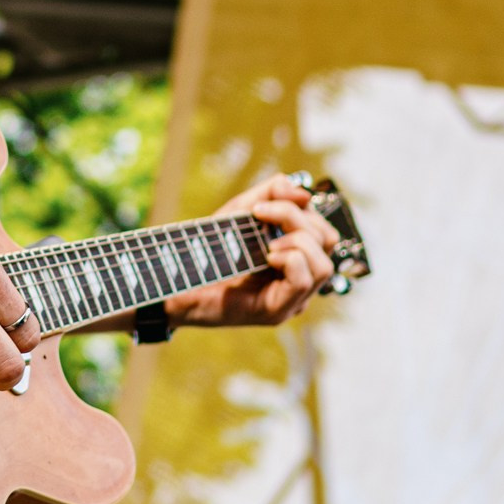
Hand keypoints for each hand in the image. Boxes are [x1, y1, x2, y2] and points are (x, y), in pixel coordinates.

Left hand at [168, 173, 339, 328]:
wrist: (176, 277)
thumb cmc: (208, 248)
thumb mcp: (243, 212)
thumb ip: (272, 194)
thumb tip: (303, 192)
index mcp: (297, 258)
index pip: (324, 231)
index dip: (303, 209)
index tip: (263, 203)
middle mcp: (300, 281)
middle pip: (327, 242)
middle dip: (296, 218)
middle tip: (259, 214)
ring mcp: (292, 300)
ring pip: (324, 265)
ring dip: (296, 241)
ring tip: (265, 242)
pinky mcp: (276, 311)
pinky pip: (304, 280)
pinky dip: (288, 259)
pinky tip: (265, 256)